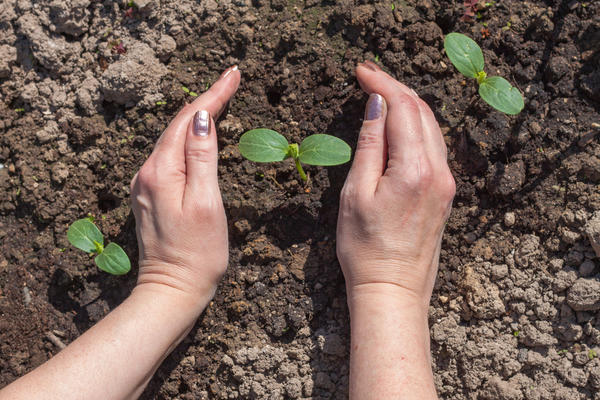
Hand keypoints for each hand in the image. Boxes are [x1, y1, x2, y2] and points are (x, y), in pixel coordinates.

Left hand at [130, 66, 240, 308]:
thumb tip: (204, 119)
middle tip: (232, 79)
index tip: (234, 73)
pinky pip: (171, 156)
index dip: (214, 94)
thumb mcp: (207, 203)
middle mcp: (148, 172)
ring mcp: (147, 184)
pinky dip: (189, 139)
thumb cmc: (197, 252)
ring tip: (221, 98)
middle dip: (206, 100)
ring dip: (197, 117)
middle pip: (179, 125)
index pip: (190, 119)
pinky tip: (202, 135)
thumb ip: (203, 158)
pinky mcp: (152, 195)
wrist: (172, 290)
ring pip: (174, 139)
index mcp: (162, 171)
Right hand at [337, 61, 454, 309]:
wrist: (393, 290)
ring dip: (407, 105)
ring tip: (381, 94)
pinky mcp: (444, 192)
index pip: (403, 108)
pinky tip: (398, 125)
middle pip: (422, 111)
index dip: (382, 83)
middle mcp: (439, 172)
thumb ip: (369, 145)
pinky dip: (415, 127)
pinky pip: (433, 146)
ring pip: (431, 127)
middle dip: (396, 88)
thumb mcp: (356, 194)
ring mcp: (446, 182)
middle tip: (368, 76)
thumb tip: (375, 105)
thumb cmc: (366, 249)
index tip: (361, 71)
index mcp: (415, 170)